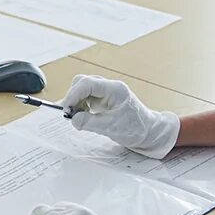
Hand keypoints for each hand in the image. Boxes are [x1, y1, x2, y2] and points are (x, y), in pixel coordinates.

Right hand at [60, 75, 179, 158]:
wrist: (148, 133)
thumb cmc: (136, 128)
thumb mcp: (111, 128)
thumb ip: (89, 122)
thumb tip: (72, 119)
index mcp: (115, 90)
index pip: (88, 84)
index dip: (73, 94)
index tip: (66, 109)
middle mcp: (109, 87)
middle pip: (82, 82)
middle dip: (73, 97)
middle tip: (70, 114)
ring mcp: (106, 93)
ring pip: (82, 89)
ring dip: (76, 102)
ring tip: (78, 117)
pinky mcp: (103, 99)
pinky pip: (85, 97)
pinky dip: (80, 106)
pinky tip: (84, 116)